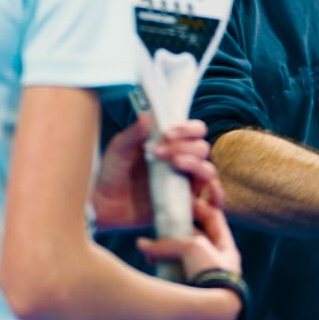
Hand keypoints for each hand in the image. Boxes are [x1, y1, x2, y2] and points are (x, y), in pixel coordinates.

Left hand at [90, 116, 223, 231]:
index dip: (188, 129)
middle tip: (157, 152)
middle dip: (183, 146)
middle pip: (202, 148)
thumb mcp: (120, 147)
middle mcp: (183, 162)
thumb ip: (135, 132)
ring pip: (207, 171)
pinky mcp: (184, 205)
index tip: (167, 133)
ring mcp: (185, 184)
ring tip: (175, 164)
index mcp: (172, 144)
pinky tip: (201, 191)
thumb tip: (148, 114)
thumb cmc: (113, 171)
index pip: (196, 131)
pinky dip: (214, 195)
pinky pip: (209, 203)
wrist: (104, 201)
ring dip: (195, 164)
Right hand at [137, 196, 241, 281]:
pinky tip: (152, 265)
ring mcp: (204, 278)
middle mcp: (218, 263)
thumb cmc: (210, 273)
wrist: (212, 312)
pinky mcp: (191, 291)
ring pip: (184, 258)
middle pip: (197, 238)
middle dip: (177, 232)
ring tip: (151, 250)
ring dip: (167, 252)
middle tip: (162, 224)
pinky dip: (164, 267)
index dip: (198, 207)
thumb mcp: (192, 247)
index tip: (182, 201)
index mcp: (227, 249)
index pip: (214, 218)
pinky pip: (176, 274)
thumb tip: (142, 245)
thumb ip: (167, 243)